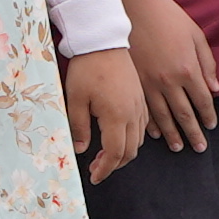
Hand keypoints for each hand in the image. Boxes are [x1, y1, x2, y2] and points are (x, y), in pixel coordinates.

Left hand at [61, 46, 148, 183]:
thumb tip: (82, 150)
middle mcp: (133, 113)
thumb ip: (78, 127)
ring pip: (138, 140)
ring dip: (124, 152)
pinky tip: (118, 135)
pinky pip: (142, 125)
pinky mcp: (140, 98)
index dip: (105, 169)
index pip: (115, 153)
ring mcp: (139, 105)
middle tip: (97, 168)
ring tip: (105, 154)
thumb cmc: (87, 68)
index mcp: (117, 116)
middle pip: (131, 151)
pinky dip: (132, 138)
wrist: (104, 41)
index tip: (94, 177)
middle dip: (114, 165)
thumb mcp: (76, 99)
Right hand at [127, 0, 218, 153]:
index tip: (211, 126)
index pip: (202, 100)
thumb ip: (207, 64)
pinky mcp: (133, 81)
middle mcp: (169, 80)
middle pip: (184, 114)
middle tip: (199, 148)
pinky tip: (154, 133)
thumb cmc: (170, 18)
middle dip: (193, 132)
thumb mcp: (196, 36)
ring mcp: (149, 82)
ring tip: (178, 147)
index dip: (208, 115)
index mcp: (187, 69)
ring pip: (162, 116)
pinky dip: (149, 123)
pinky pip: (143, 108)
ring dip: (172, 134)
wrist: (137, 7)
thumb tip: (214, 89)